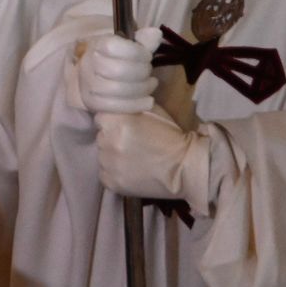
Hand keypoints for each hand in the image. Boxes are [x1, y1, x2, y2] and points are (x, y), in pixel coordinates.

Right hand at [75, 26, 161, 113]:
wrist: (90, 78)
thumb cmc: (113, 60)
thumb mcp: (126, 46)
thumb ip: (142, 41)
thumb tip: (157, 34)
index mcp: (97, 45)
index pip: (113, 47)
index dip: (136, 52)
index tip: (147, 55)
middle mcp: (89, 64)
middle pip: (118, 70)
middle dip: (141, 72)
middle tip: (150, 72)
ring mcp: (89, 85)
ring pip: (117, 90)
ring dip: (141, 89)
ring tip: (151, 85)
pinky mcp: (93, 103)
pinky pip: (115, 107)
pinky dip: (136, 105)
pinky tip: (148, 101)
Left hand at [96, 108, 224, 214]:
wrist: (185, 168)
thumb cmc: (170, 136)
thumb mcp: (150, 111)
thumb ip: (129, 106)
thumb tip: (116, 103)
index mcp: (115, 121)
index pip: (100, 118)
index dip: (112, 122)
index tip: (123, 126)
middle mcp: (107, 142)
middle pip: (101, 137)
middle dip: (112, 138)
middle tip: (131, 143)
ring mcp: (108, 164)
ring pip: (102, 156)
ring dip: (112, 156)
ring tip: (133, 158)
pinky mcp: (111, 183)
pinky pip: (105, 174)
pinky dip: (115, 172)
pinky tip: (131, 171)